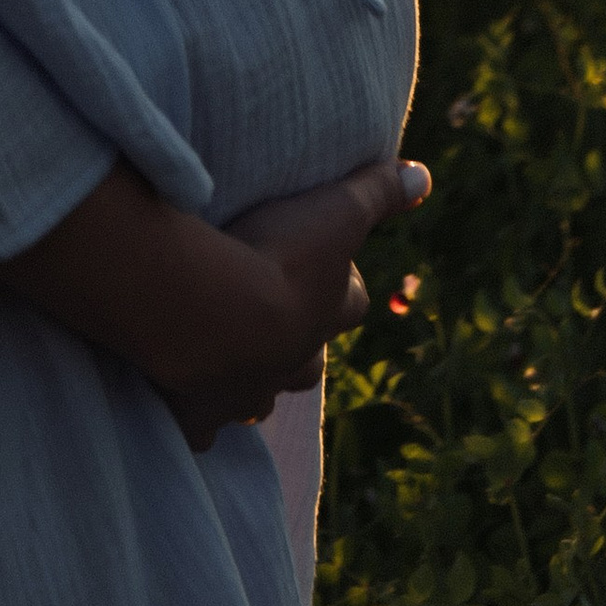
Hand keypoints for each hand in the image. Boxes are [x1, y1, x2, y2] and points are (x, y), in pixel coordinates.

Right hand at [162, 156, 431, 453]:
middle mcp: (294, 364)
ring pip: (258, 401)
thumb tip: (424, 176)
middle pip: (307, 366)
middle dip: (296, 346)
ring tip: (227, 357)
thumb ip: (376, 192)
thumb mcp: (334, 211)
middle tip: (269, 315)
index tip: (320, 258)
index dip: (342, 284)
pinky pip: (204, 428)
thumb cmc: (277, 256)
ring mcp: (247, 394)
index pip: (350, 302)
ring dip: (249, 381)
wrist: (210, 311)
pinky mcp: (201, 416)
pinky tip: (181, 401)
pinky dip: (197, 416)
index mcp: (327, 315)